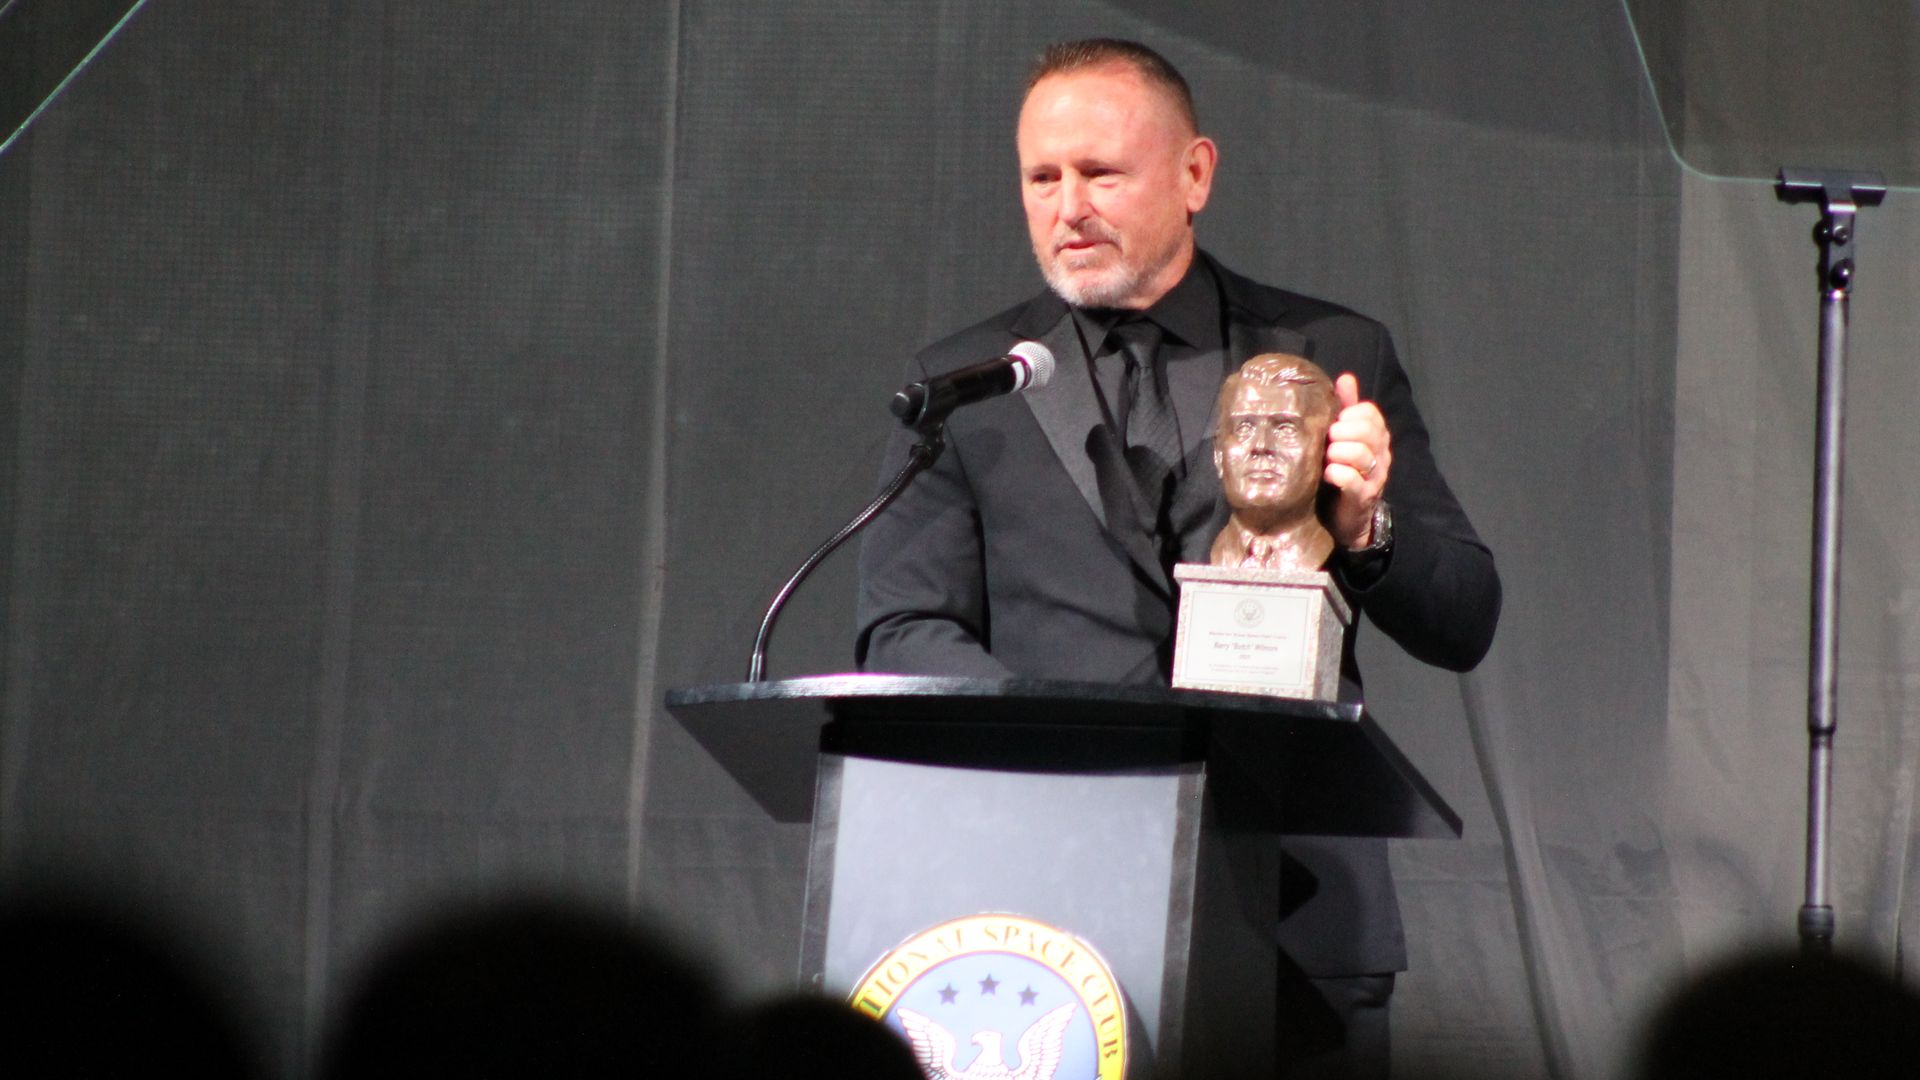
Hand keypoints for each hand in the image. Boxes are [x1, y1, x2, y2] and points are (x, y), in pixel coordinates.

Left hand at [1323, 373, 1390, 547]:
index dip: (1350, 414)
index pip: (1370, 413)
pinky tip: (1327, 473)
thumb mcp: (1344, 437)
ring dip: (1338, 452)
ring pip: (1361, 454)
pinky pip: (1352, 480)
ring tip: (1326, 457)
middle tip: (1328, 439)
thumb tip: (1346, 378)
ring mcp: (1375, 477)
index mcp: (1377, 437)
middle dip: (1343, 432)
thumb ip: (1346, 409)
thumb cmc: (1342, 469)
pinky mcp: (1363, 498)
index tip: (1335, 422)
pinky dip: (1338, 473)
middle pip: (1368, 432)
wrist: (1345, 515)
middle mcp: (1381, 455)